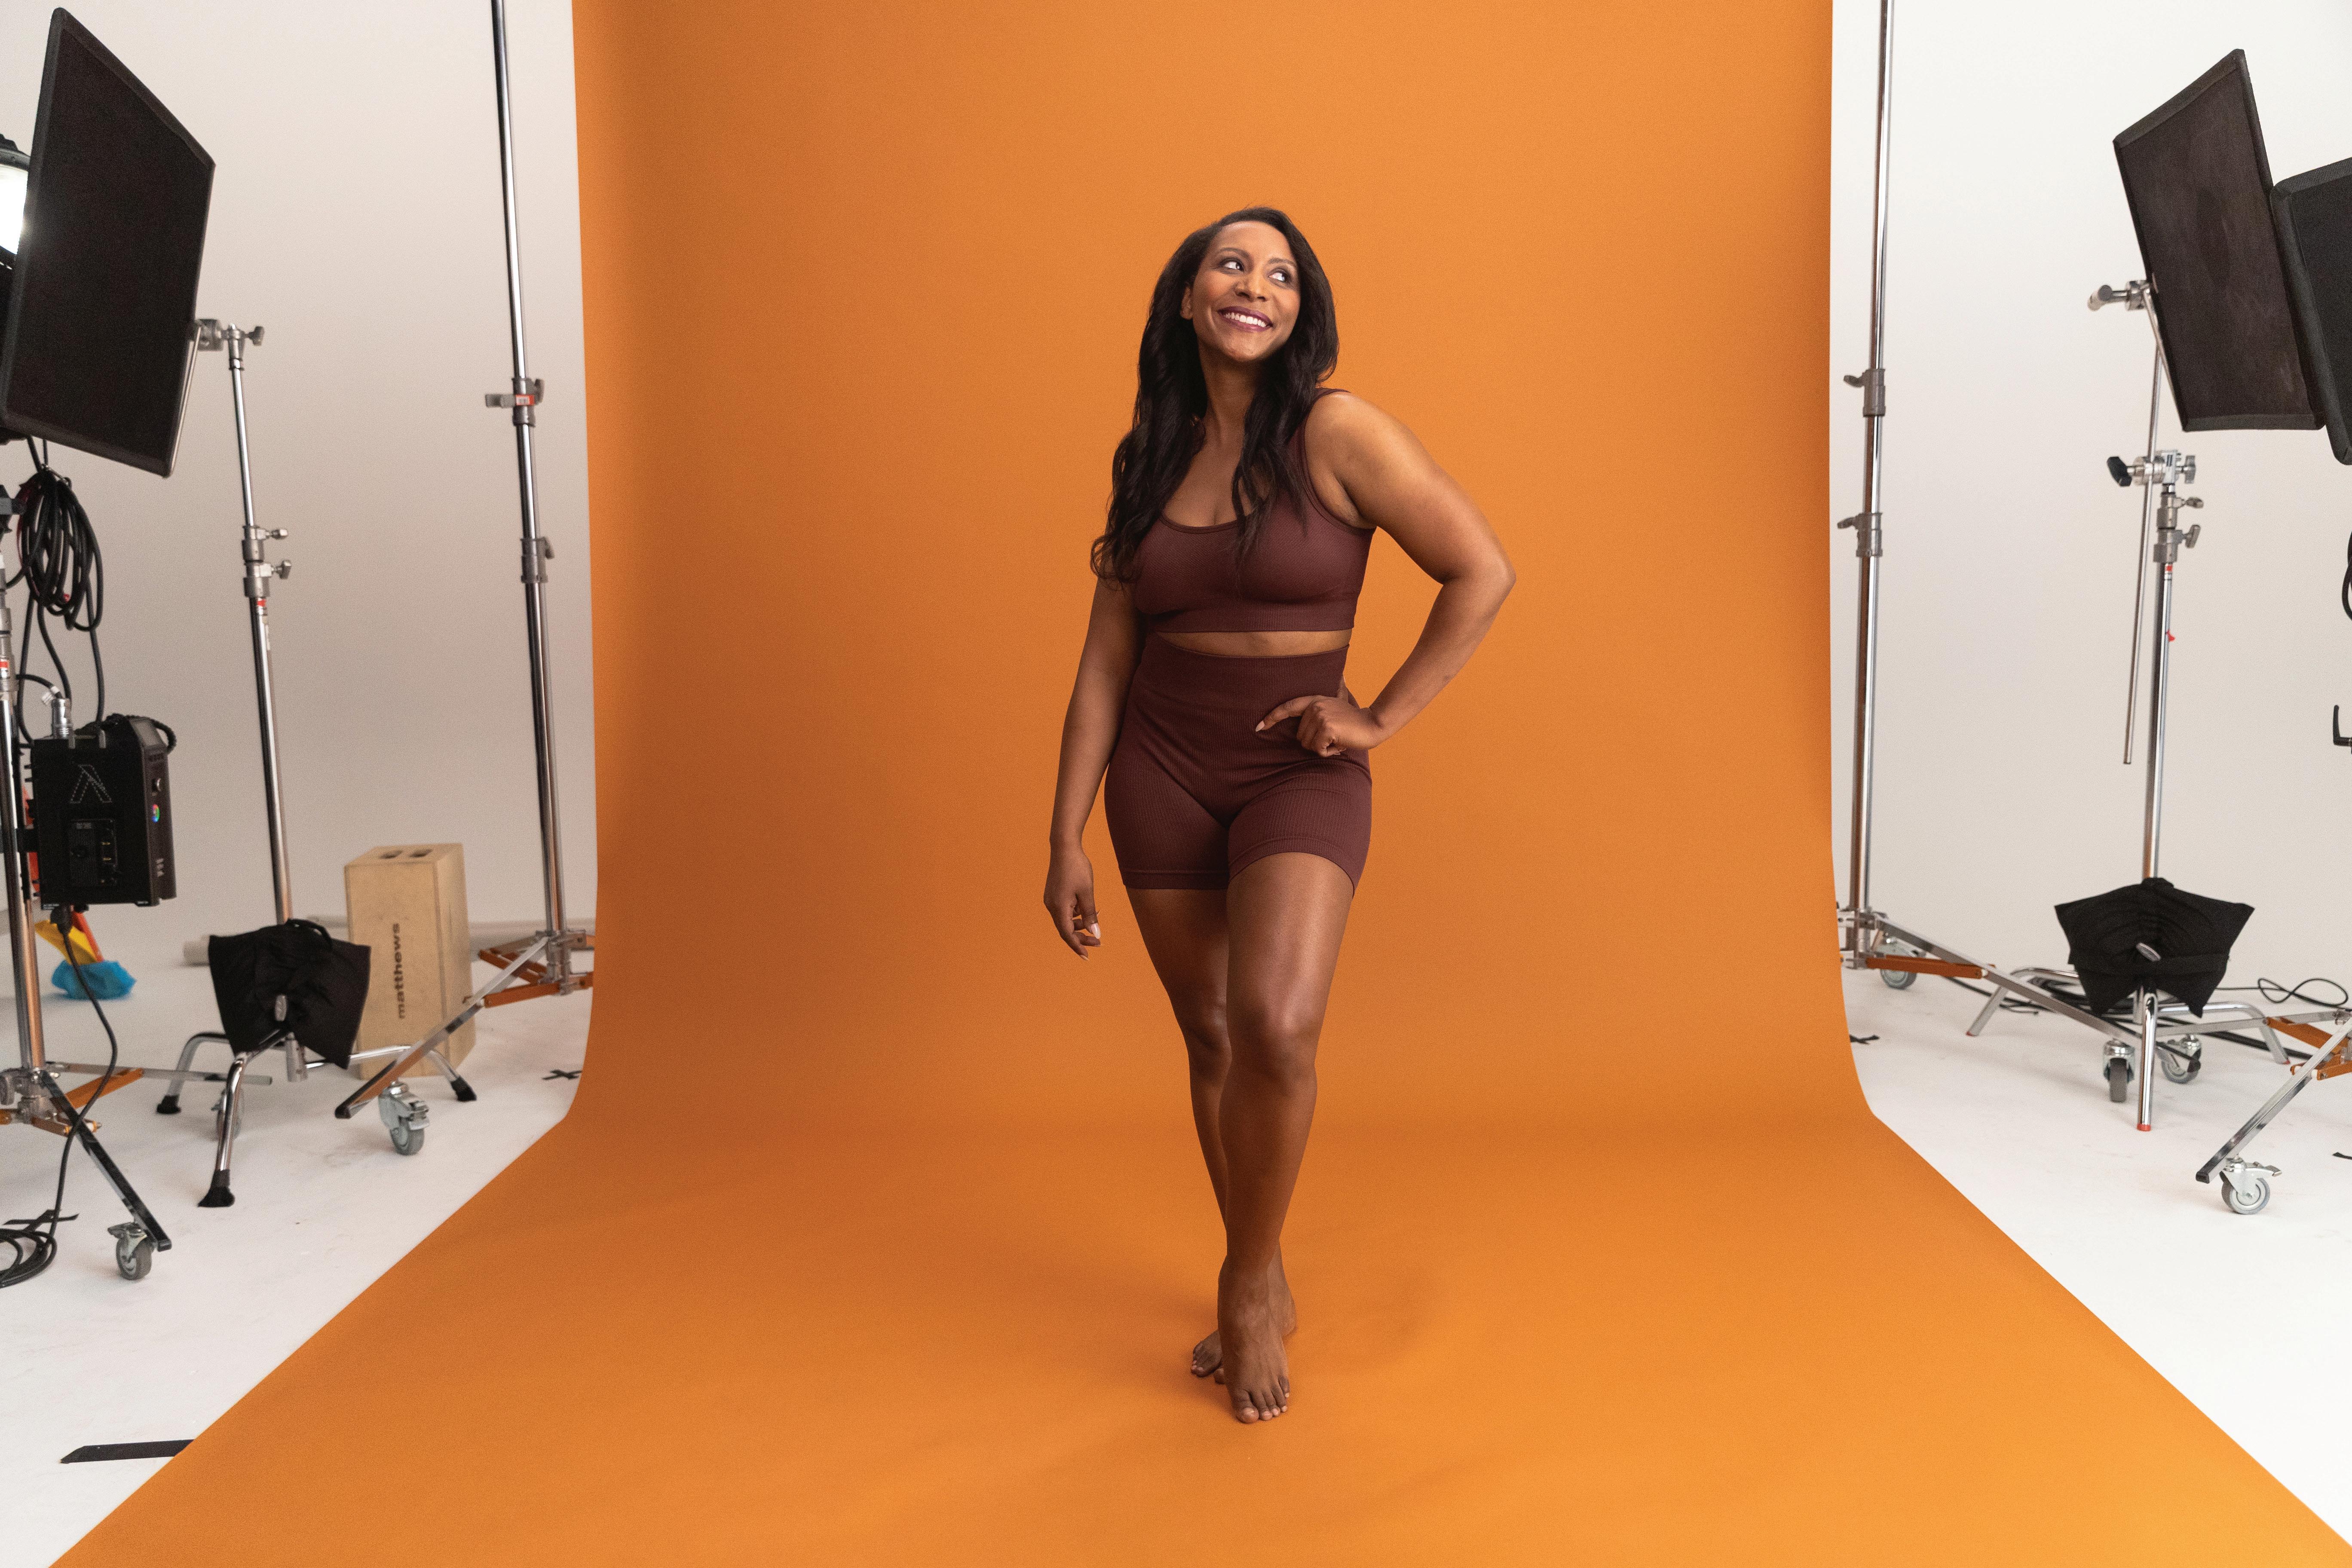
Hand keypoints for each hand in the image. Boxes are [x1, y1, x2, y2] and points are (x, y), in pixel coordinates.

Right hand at [1044, 847, 1102, 958]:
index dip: (1077, 946)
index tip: (1087, 956)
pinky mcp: (1053, 894)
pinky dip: (1076, 913)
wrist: (1064, 848)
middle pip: (1065, 929)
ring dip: (1080, 924)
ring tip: (1096, 919)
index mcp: (1059, 907)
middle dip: (1081, 937)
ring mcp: (1051, 900)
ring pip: (1065, 920)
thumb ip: (1090, 915)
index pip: (1067, 934)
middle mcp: (1051, 906)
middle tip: (1098, 942)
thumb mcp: (1087, 892)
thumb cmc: (1077, 868)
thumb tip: (1096, 934)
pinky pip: (1064, 910)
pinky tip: (1088, 907)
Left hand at [1257, 693, 1385, 756]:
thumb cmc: (1352, 724)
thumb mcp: (1333, 711)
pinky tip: (1339, 744)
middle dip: (1315, 742)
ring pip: (1307, 744)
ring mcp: (1320, 715)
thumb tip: (1312, 717)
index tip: (1258, 727)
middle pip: (1300, 736)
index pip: (1287, 707)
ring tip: (1337, 739)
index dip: (1271, 717)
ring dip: (1322, 748)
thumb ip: (1318, 713)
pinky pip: (1317, 749)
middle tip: (1333, 737)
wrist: (1373, 725)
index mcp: (1315, 700)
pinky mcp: (1326, 727)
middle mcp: (1315, 706)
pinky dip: (1328, 752)